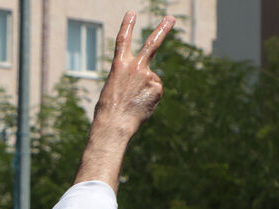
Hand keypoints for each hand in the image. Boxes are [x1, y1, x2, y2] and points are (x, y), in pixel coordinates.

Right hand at [93, 11, 175, 138]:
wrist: (114, 125)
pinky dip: (149, 99)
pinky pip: (155, 91)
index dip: (127, 26)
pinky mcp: (158, 88)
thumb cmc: (108, 111)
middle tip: (171, 18)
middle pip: (152, 44)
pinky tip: (140, 107)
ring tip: (132, 104)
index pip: (123, 41)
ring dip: (144, 91)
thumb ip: (130, 79)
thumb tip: (149, 81)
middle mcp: (136, 67)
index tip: (131, 13)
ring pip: (151, 80)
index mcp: (119, 66)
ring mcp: (149, 77)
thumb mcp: (113, 89)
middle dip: (162, 30)